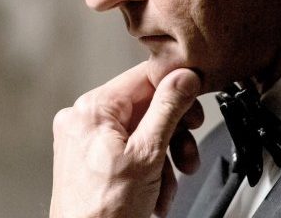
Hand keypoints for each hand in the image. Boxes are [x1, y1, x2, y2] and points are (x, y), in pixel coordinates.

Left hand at [50, 63, 203, 217]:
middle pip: (146, 108)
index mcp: (92, 110)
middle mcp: (83, 120)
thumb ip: (168, 110)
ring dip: (165, 159)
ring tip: (170, 184)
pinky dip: (148, 170)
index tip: (197, 102)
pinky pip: (130, 151)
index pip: (145, 78)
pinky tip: (155, 192)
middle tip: (187, 154)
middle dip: (174, 136)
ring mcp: (85, 142)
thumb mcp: (148, 155)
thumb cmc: (104, 213)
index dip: (176, 90)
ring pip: (142, 133)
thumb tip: (184, 77)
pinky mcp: (90, 161)